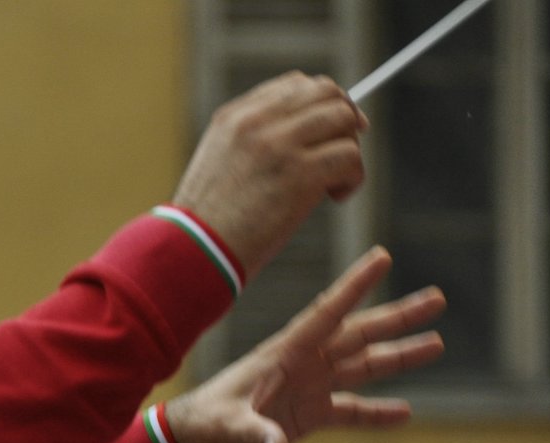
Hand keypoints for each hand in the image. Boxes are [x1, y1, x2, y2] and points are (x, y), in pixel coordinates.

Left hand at [163, 246, 444, 442]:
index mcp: (283, 352)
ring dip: (399, 356)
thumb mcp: (228, 426)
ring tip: (436, 344)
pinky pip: (351, 411)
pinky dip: (376, 413)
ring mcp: (309, 387)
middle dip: (397, 317)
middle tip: (437, 298)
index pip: (326, 312)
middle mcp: (303, 364)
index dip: (355, 285)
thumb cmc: (206, 423)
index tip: (383, 256)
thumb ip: (256, 435)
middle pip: (358, 334)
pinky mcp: (309, 415)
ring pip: (363, 367)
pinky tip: (405, 411)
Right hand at [174, 71, 366, 277]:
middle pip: (326, 92)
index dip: (322, 102)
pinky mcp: (300, 174)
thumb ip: (253, 140)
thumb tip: (304, 135)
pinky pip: (350, 156)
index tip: (332, 127)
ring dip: (350, 149)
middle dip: (345, 118)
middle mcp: (257, 123)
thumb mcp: (219, 163)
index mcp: (235, 117)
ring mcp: (279, 145)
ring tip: (335, 181)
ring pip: (343, 119)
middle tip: (345, 150)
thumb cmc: (208, 221)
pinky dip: (353, 178)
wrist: (196, 252)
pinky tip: (336, 196)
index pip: (295, 84)